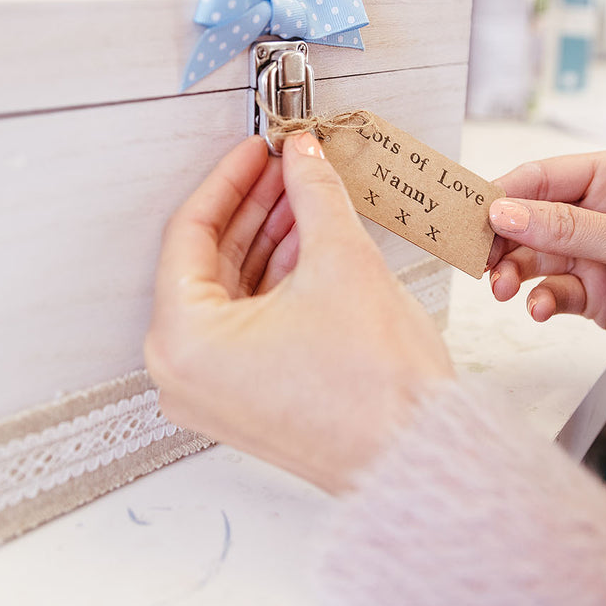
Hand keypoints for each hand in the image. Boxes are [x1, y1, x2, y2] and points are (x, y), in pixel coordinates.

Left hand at [145, 132, 454, 492]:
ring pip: (229, 293)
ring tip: (302, 195)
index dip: (229, 180)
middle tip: (282, 167)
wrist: (421, 455)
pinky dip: (273, 282)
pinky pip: (245, 324)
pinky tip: (305, 241)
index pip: (189, 234)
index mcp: (184, 342)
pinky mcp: (244, 401)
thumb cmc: (378, 392)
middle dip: (252, 209)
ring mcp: (212, 392)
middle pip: (207, 264)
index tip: (255, 151)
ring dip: (266, 240)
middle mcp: (183, 374)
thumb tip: (302, 156)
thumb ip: (313, 194)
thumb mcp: (341, 261)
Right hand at [486, 151, 605, 392]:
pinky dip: (540, 301)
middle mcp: (599, 212)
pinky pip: (552, 292)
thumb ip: (568, 229)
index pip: (541, 177)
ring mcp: (596, 254)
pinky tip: (542, 310)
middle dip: (499, 239)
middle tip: (475, 261)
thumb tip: (505, 212)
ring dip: (513, 273)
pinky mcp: (597, 295)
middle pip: (527, 219)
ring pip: (533, 258)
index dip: (501, 195)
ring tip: (505, 290)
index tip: (467, 216)